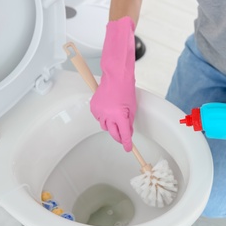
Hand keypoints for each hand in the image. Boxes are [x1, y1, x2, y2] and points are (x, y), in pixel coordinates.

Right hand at [90, 17, 135, 151]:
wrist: (115, 77)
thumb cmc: (126, 90)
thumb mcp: (132, 108)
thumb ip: (129, 122)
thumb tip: (128, 133)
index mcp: (120, 115)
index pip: (124, 134)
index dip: (126, 143)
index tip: (128, 148)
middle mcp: (108, 115)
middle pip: (112, 133)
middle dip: (118, 137)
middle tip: (123, 137)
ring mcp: (99, 111)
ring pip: (104, 126)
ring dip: (111, 126)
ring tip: (115, 118)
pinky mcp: (93, 107)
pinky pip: (98, 118)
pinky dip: (103, 118)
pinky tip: (108, 111)